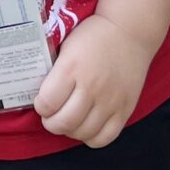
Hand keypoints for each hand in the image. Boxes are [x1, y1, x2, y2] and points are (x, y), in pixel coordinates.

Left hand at [34, 16, 150, 148]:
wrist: (129, 31)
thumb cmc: (93, 36)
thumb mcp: (67, 46)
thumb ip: (56, 73)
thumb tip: (42, 97)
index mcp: (72, 68)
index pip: (47, 103)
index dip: (40, 106)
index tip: (42, 102)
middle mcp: (91, 87)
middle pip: (63, 122)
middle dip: (51, 123)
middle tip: (52, 116)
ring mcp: (110, 100)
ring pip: (83, 133)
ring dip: (70, 131)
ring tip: (69, 120)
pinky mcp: (125, 109)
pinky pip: (105, 137)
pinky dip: (92, 138)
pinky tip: (87, 126)